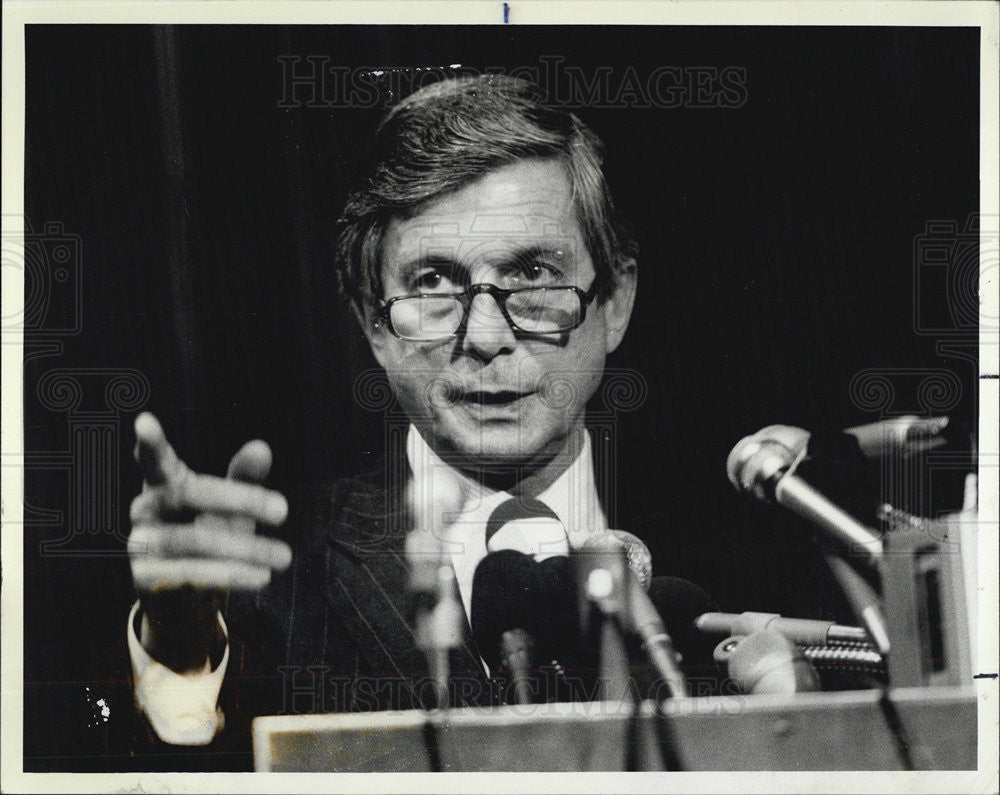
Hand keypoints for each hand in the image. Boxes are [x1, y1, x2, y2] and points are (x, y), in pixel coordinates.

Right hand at [127, 412, 290, 669]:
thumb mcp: (231, 508)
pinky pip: (190, 575)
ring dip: (246, 549)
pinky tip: (261, 576)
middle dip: (241, 500)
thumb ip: (244, 479)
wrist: (184, 598)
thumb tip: (261, 448)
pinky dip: (231, 575)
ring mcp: (140, 543)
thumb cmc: (209, 537)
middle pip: (189, 493)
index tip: (144, 421)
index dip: (150, 444)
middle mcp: (145, 509)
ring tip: (284, 556)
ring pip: (194, 540)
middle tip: (284, 510)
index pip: (155, 461)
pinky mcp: (144, 578)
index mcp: (164, 484)